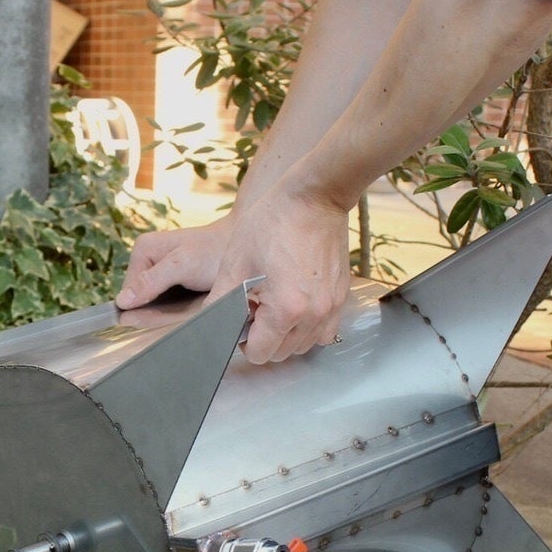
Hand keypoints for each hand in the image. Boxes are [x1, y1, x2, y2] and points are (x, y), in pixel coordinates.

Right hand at [115, 217, 234, 310]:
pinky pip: (166, 305)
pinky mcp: (172, 284)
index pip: (129, 293)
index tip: (162, 320)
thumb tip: (122, 301)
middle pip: (140, 301)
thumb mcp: (182, 265)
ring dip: (167, 315)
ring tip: (187, 313)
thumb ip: (151, 281)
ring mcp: (159, 274)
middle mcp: (147, 262)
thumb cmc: (216, 250)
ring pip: (153, 306)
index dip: (142, 311)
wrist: (245, 247)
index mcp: (143, 251)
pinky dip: (176, 312)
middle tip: (181, 316)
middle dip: (157, 313)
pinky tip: (189, 311)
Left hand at [205, 189, 353, 363]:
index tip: (242, 318)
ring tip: (274, 302)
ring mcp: (331, 307)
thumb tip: (210, 327)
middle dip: (264, 338)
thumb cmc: (272, 223)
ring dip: (285, 334)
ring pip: (303, 346)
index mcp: (285, 309)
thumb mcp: (235, 262)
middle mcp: (314, 315)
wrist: (315, 197)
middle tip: (255, 307)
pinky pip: (324, 332)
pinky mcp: (341, 298)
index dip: (244, 341)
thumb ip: (220, 303)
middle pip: (281, 353)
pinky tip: (295, 304)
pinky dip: (307, 328)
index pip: (260, 354)